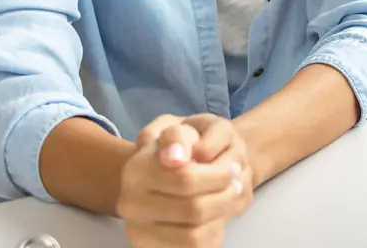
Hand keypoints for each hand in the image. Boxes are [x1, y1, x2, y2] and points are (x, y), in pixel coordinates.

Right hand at [116, 114, 253, 247]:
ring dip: (220, 217)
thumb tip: (174, 157)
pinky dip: (212, 235)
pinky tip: (215, 218)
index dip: (217, 176)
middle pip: (193, 210)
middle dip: (224, 196)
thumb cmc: (179, 149)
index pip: (185, 180)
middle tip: (235, 185)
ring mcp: (138, 231)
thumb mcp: (180, 130)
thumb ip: (178, 137)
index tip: (232, 168)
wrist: (165, 174)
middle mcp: (130, 204)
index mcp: (136, 170)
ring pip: (194, 236)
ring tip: (229, 199)